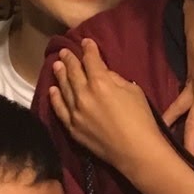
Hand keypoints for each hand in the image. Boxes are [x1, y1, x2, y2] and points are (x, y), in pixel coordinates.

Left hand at [49, 38, 161, 177]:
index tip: (86, 42)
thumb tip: (104, 74)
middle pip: (73, 72)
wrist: (135, 151)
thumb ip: (116, 79)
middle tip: (65, 51)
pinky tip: (52, 90)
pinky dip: (55, 98)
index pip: (91, 60)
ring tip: (56, 64)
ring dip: (60, 75)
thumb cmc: (141, 120)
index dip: (89, 49)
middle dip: (69, 59)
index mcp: (100, 83)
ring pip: (63, 88)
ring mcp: (75, 112)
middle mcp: (83, 95)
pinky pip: (59, 109)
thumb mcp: (133, 91)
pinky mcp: (72, 128)